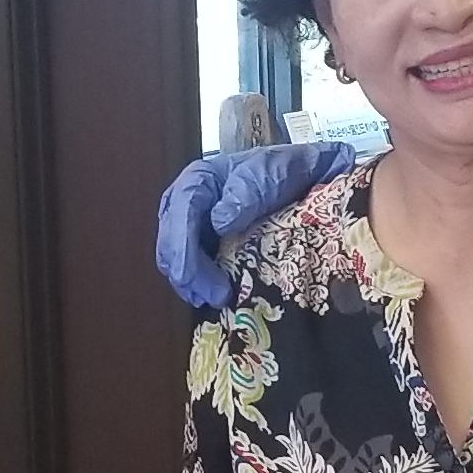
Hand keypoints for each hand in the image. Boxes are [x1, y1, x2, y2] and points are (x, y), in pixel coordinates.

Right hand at [155, 140, 357, 311]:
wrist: (302, 176)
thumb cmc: (283, 172)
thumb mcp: (269, 175)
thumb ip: (245, 195)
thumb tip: (218, 223)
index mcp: (198, 180)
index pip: (180, 214)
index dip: (183, 249)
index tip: (196, 277)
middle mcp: (187, 203)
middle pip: (171, 241)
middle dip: (187, 273)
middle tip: (216, 297)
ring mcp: (193, 225)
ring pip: (175, 258)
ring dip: (192, 284)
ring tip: (217, 301)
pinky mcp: (203, 244)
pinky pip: (191, 267)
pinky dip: (200, 284)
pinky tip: (215, 297)